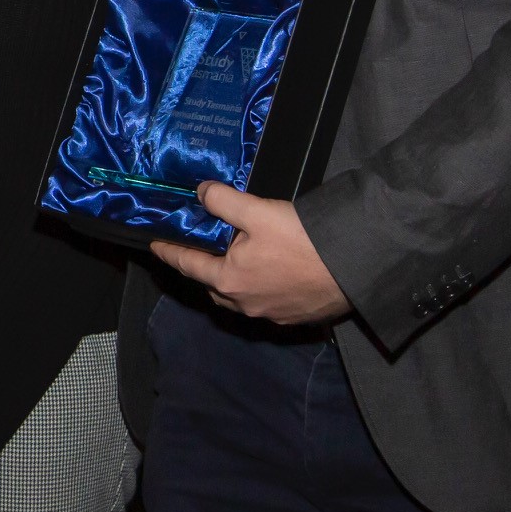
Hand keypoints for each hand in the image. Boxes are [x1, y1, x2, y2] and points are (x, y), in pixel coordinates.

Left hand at [151, 182, 349, 326]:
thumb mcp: (258, 212)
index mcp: (229, 280)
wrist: (355, 267)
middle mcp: (245, 304)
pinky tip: (270, 276)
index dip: (170, 253)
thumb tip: (202, 193)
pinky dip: (259, 291)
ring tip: (235, 262)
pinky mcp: (295, 318)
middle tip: (203, 249)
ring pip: (239, 299)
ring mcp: (271, 315)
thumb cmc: (303, 241)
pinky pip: (266, 305)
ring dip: (232, 282)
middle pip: (213, 286)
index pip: (188, 264)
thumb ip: (223, 201)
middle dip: (204, 269)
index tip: (155, 247)